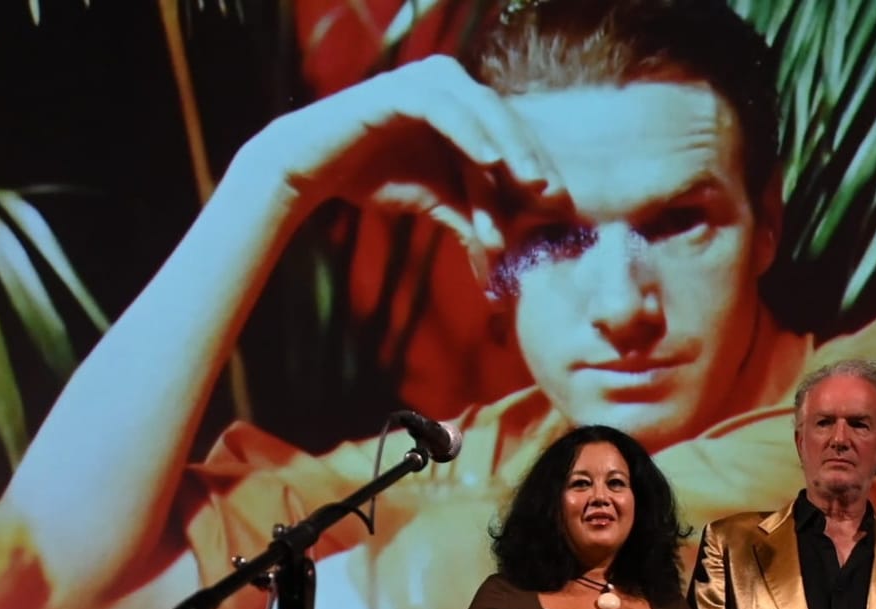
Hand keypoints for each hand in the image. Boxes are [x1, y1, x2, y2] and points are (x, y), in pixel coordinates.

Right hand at [238, 57, 566, 278]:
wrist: (316, 167)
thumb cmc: (377, 178)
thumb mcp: (439, 202)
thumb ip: (475, 218)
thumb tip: (508, 259)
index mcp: (463, 108)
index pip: (510, 135)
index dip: (537, 167)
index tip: (560, 204)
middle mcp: (449, 86)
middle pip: (504, 119)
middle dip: (531, 157)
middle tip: (552, 195)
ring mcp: (423, 82)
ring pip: (480, 110)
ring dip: (508, 145)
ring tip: (530, 181)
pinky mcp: (397, 89)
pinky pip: (442, 108)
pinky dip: (469, 131)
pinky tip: (489, 159)